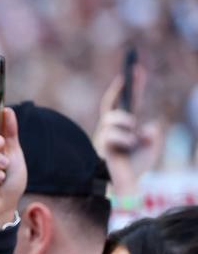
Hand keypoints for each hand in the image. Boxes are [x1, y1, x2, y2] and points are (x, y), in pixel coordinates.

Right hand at [92, 70, 162, 196]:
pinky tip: (132, 143)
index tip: (137, 68)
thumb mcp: (151, 147)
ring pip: (110, 119)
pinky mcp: (102, 147)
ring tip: (134, 132)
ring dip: (125, 122)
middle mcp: (112, 127)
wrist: (126, 185)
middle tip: (135, 72)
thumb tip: (147, 127)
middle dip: (124, 87)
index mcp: (125, 125)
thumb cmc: (136, 166)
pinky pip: (111, 136)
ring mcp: (105, 136)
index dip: (133, 85)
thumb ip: (152, 135)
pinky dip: (125, 138)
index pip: (129, 100)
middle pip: (112, 103)